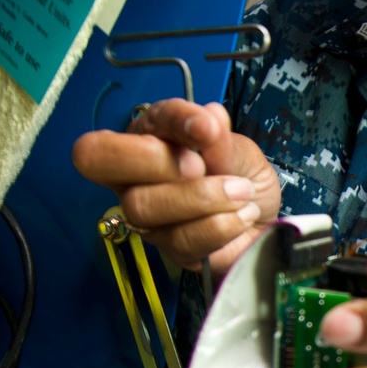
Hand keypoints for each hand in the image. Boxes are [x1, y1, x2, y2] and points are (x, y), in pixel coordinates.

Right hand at [72, 99, 280, 275]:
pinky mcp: (170, 251)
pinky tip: (242, 215)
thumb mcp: (237, 148)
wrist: (265, 217)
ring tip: (241, 191)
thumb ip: (219, 138)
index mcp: (141, 139)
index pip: (118, 124)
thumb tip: (208, 116)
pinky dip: (221, 224)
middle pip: (101, 164)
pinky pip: (181, 240)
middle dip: (159, 161)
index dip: (158, 124)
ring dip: (201, 197)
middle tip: (204, 166)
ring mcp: (146, 218)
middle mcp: (132, 178)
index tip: (206, 127)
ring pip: (142, 206)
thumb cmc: (241, 174)